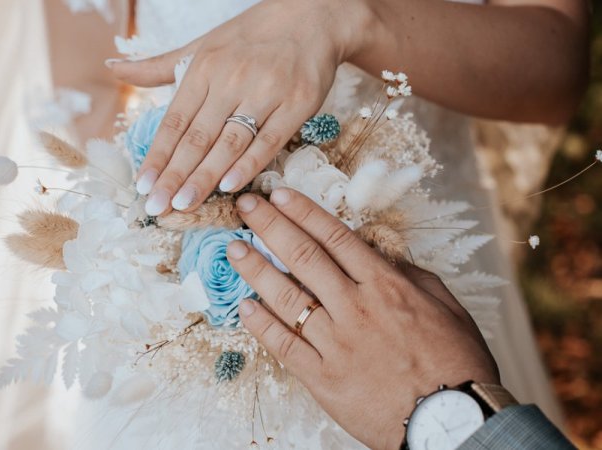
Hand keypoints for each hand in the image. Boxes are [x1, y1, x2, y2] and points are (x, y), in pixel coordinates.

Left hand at [109, 0, 370, 215]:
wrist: (313, 16)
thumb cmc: (252, 35)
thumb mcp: (202, 45)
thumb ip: (159, 66)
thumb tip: (112, 68)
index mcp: (204, 68)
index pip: (174, 121)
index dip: (157, 156)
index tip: (142, 186)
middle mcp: (231, 79)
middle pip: (197, 137)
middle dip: (174, 175)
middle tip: (156, 206)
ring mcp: (266, 92)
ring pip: (229, 142)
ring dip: (204, 177)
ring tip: (183, 204)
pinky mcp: (298, 104)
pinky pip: (270, 140)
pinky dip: (249, 164)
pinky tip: (229, 186)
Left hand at [226, 189, 499, 449]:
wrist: (453, 422)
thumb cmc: (456, 364)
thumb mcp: (447, 307)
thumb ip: (411, 277)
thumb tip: (383, 255)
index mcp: (386, 286)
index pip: (335, 238)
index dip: (303, 212)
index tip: (280, 195)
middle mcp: (356, 308)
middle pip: (304, 257)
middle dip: (271, 227)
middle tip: (247, 207)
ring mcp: (336, 343)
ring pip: (287, 298)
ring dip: (256, 269)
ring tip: (234, 249)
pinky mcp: (323, 378)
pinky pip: (284, 346)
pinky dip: (261, 325)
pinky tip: (243, 306)